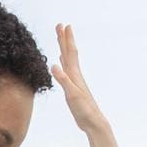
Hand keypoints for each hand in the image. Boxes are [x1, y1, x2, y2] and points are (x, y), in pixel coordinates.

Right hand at [52, 22, 110, 139]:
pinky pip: (66, 70)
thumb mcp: (72, 95)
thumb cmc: (84, 110)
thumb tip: (54, 65)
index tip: (64, 25)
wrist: (93, 122)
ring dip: (64, 48)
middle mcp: (75, 75)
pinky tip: (61, 62)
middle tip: (61, 25)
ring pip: (68, 60)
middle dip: (64, 39)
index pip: (70, 53)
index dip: (67, 39)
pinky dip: (63, 63)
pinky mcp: (72, 87)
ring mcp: (74, 80)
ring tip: (61, 40)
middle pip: (69, 53)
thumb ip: (63, 80)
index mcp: (75, 74)